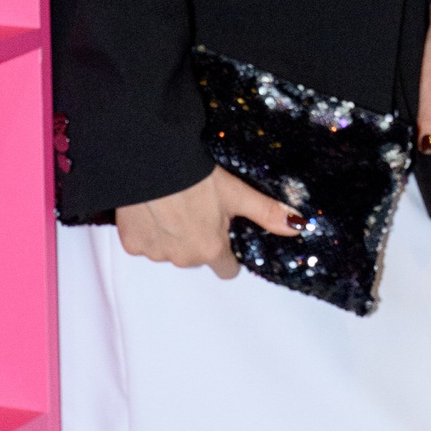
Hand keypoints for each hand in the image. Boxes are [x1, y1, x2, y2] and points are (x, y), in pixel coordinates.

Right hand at [114, 166, 299, 279]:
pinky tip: (151, 207)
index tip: (224, 232)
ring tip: (173, 204)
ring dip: (172, 234)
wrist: (152, 162)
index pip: (226, 269)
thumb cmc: (196, 177)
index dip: (227, 252)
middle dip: (198, 238)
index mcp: (210, 251)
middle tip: (197, 208)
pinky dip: (148, 229)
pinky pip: (144, 243)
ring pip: (169, 250)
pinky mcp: (131, 243)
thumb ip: (267, 213)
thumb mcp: (237, 193)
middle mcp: (182, 258)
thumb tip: (298, 225)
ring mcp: (155, 253)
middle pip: (196, 257)